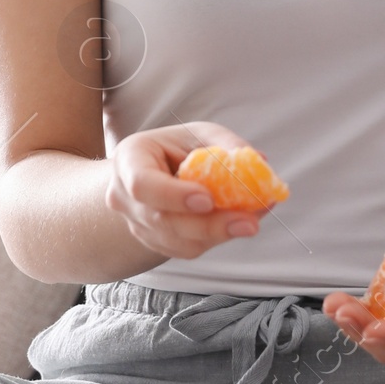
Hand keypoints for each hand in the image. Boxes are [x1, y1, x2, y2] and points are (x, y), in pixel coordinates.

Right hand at [101, 123, 270, 262]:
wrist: (149, 172)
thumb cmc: (174, 148)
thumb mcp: (197, 134)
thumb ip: (224, 144)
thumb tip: (259, 160)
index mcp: (129, 160)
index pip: (143, 184)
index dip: (174, 196)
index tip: (208, 200)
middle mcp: (124, 196)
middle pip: (162, 221)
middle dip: (208, 224)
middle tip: (248, 222)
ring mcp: (136, 224)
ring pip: (176, 241)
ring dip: (218, 235)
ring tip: (252, 221)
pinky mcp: (154, 242)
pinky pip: (184, 249)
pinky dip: (214, 239)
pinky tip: (237, 225)